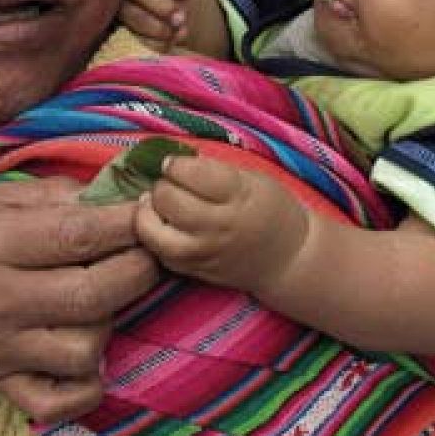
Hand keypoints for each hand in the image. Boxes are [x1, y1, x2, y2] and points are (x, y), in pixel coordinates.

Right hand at [0, 177, 158, 422]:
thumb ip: (53, 195)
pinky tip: (91, 355)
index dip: (126, 223)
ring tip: (102, 299)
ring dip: (110, 322)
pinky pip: (58, 403)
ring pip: (84, 350)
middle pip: (92, 295)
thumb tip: (116, 194)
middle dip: (137, 270)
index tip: (151, 210)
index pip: (74, 235)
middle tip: (147, 251)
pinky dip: (88, 387)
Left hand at [135, 155, 308, 293]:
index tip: (175, 163)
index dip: (175, 163)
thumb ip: (214, 171)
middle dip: (162, 185)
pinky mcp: (196, 272)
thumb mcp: (252, 179)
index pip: (191, 172)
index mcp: (238, 195)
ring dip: (147, 215)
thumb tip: (175, 163)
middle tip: (169, 184)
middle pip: (168, 199)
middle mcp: (219, 225)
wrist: (288, 259)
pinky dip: (154, 238)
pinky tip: (164, 227)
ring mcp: (205, 252)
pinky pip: (160, 255)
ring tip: (156, 206)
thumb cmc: (271, 210)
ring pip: (154, 234)